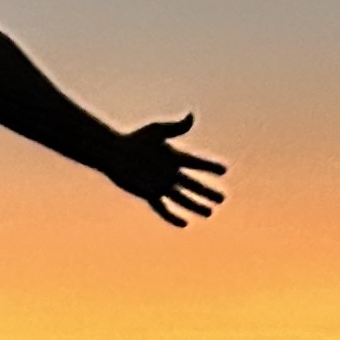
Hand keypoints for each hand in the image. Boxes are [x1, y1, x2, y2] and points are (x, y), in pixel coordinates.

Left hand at [105, 117, 225, 226]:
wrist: (115, 153)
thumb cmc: (136, 138)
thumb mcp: (157, 130)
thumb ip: (176, 126)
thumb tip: (192, 116)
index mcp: (175, 156)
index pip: (197, 162)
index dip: (210, 166)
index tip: (224, 169)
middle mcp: (171, 172)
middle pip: (194, 184)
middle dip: (208, 191)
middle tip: (222, 198)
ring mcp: (161, 184)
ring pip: (183, 198)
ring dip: (196, 205)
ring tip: (209, 212)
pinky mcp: (150, 193)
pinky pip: (163, 208)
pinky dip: (173, 216)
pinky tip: (184, 223)